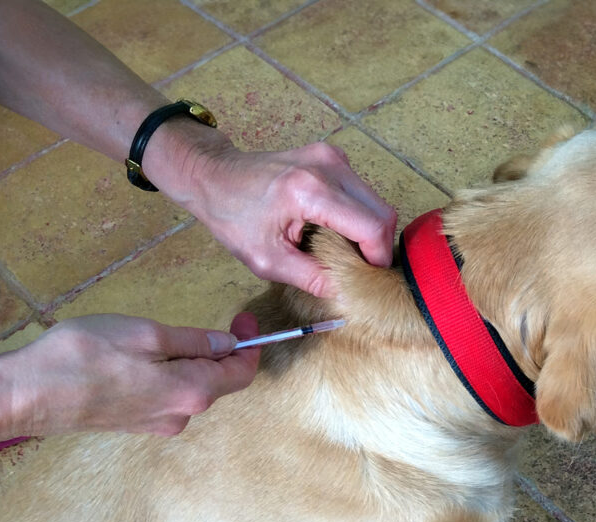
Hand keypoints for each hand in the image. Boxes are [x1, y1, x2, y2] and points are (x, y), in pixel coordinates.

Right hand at [9, 312, 260, 436]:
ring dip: (193, 361)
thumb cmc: (83, 357)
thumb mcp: (146, 334)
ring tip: (167, 336)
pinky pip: (168, 395)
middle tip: (216, 319)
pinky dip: (172, 373)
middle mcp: (180, 415)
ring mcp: (156, 424)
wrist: (27, 394)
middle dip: (222, 350)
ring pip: (191, 388)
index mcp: (190, 393)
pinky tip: (147, 355)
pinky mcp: (135, 423)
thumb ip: (193, 340)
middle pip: (218, 381)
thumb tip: (226, 343)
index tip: (244, 319)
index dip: (249, 345)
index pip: (241, 373)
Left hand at [168, 139, 396, 297]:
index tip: (371, 275)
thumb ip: (309, 278)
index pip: (371, 225)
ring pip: (375, 200)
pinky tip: (337, 228)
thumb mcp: (266, 259)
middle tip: (362, 267)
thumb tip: (345, 292)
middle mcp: (327, 167)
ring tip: (347, 249)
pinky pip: (361, 190)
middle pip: (381, 210)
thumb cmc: (232, 217)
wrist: (214, 175)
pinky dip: (358, 213)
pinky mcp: (330, 156)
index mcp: (310, 191)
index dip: (379, 255)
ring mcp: (331, 157)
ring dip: (369, 229)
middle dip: (379, 244)